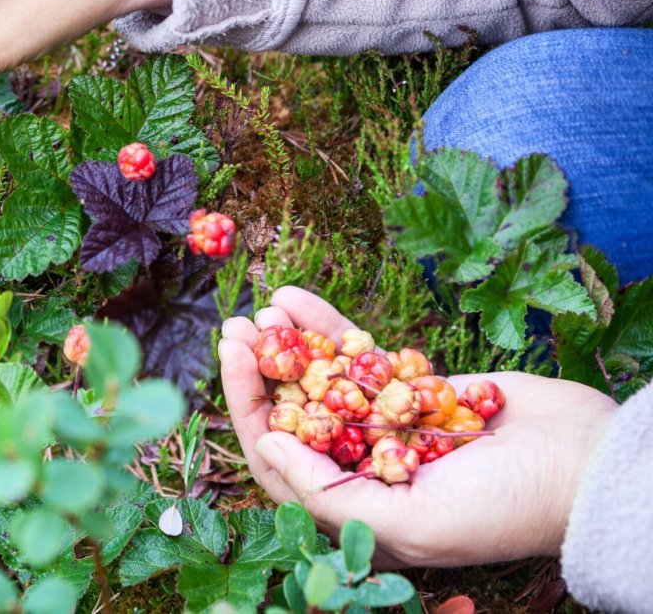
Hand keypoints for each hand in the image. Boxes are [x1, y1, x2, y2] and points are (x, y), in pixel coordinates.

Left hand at [218, 286, 617, 567]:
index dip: (249, 408)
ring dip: (287, 344)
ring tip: (262, 309)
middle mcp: (363, 467)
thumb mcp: (414, 523)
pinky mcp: (412, 388)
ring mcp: (387, 423)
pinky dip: (326, 327)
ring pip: (320, 379)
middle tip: (235, 327)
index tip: (231, 357)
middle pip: (292, 414)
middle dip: (259, 371)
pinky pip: (357, 355)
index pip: (281, 460)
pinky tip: (293, 298)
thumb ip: (332, 493)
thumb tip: (268, 448)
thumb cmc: (507, 507)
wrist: (590, 463)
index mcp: (354, 510)